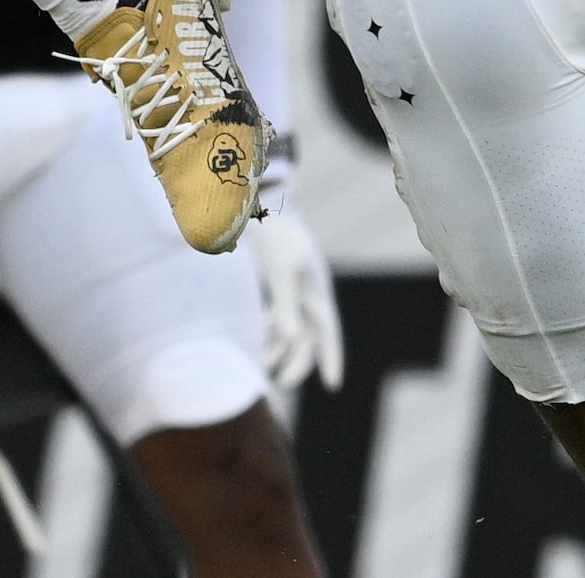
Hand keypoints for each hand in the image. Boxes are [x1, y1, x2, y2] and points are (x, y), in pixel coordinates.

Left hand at [250, 195, 343, 390]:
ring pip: (287, 327)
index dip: (330, 356)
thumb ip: (285, 303)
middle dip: (297, 361)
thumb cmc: (272, 232)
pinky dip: (265, 328)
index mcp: (315, 287)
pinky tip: (252, 338)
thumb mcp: (281, 267)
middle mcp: (304, 290)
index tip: (333, 385)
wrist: (254, 199)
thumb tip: (289, 340)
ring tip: (260, 365)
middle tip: (281, 384)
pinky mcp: (268, 280)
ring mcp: (287, 285)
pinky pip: (272, 312)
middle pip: (307, 335)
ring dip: (276, 347)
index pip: (327, 329)